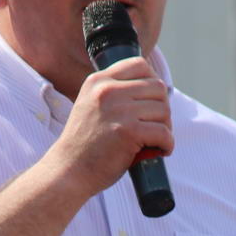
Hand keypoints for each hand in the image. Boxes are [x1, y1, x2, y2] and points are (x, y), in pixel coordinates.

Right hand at [51, 57, 171, 198]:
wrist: (68, 171)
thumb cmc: (83, 145)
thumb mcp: (91, 106)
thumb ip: (114, 94)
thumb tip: (155, 89)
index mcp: (98, 81)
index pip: (139, 65)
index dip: (153, 82)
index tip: (152, 102)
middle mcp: (107, 90)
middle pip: (157, 87)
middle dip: (162, 108)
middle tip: (156, 127)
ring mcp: (118, 110)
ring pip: (163, 109)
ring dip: (165, 127)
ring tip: (156, 140)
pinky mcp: (128, 131)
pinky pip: (163, 132)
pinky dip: (167, 143)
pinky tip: (161, 150)